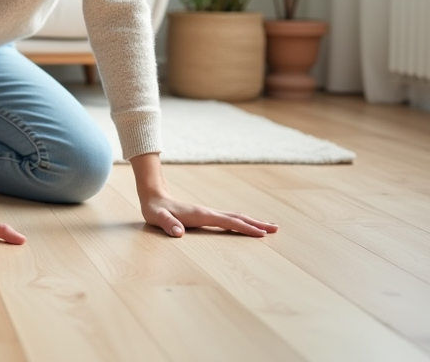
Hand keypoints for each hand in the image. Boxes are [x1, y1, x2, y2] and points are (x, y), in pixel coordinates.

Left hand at [141, 193, 279, 237]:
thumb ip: (168, 224)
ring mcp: (208, 212)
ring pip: (235, 216)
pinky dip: (241, 222)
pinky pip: (229, 219)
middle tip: (276, 229)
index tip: (261, 234)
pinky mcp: (206, 214)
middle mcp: (208, 212)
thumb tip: (178, 233)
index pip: (228, 222)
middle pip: (237, 217)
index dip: (245, 228)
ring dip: (252, 222)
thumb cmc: (155, 210)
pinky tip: (246, 225)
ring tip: (269, 227)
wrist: (153, 196)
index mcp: (201, 214)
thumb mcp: (158, 218)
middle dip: (257, 224)